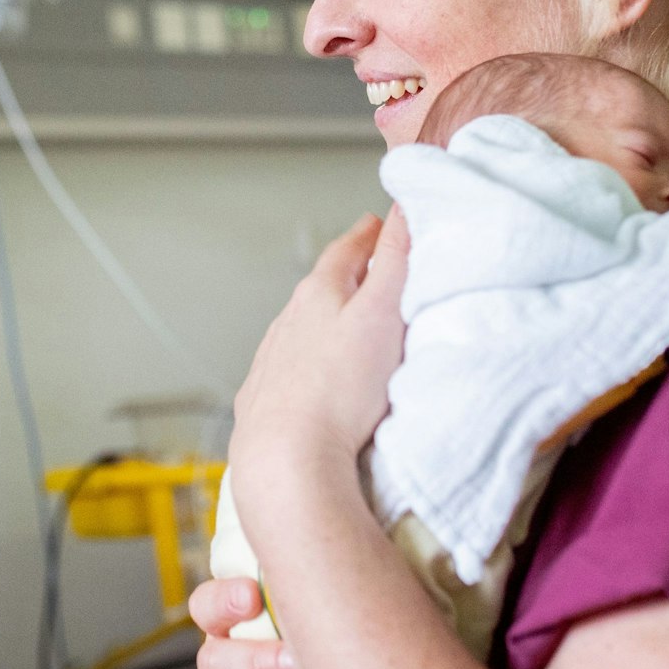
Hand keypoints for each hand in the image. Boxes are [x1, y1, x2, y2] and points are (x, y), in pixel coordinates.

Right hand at [190, 576, 319, 668]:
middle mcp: (217, 667)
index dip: (224, 600)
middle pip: (215, 662)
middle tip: (298, 665)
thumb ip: (323, 588)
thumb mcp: (319, 615)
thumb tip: (364, 546)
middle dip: (258, 664)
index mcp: (230, 626)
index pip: (207, 606)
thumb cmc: (328, 649)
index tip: (253, 596)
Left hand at [228, 209, 411, 519]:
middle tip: (369, 269)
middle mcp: (286, 322)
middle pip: (320, 288)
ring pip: (300, 328)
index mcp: (317, 294)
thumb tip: (403, 208)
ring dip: (324, 321)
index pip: (346, 249)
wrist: (286, 460)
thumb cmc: (339, 389)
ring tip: (347, 324)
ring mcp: (271, 362)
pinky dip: (305, 363)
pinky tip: (315, 377)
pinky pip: (286, 370)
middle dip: (346, 276)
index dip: (368, 235)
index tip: (380, 225)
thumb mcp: (382, 313)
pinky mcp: (264, 401)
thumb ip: (395, 260)